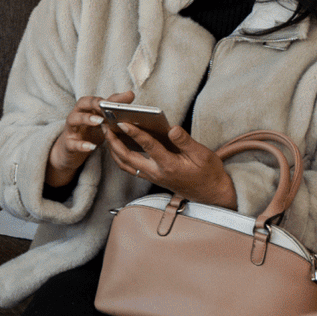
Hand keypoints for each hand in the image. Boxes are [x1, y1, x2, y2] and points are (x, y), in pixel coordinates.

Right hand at [43, 91, 123, 186]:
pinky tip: (92, 147)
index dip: (101, 98)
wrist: (70, 151)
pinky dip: (81, 145)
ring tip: (99, 121)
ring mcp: (71, 130)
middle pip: (80, 104)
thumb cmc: (89, 132)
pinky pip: (72, 143)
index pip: (91, 99)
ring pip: (73, 120)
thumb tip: (130, 93)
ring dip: (85, 119)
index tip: (113, 100)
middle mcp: (76, 116)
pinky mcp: (68, 144)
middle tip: (104, 106)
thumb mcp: (102, 120)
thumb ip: (114, 107)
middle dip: (92, 103)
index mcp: (85, 110)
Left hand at [103, 114, 236, 206]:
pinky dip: (119, 156)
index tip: (123, 122)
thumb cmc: (208, 172)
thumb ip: (185, 141)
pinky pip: (129, 167)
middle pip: (128, 157)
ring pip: (125, 164)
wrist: (210, 193)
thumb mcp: (202, 155)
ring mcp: (152, 176)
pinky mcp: (151, 177)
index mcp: (169, 165)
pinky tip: (117, 145)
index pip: (148, 147)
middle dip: (114, 142)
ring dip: (113, 149)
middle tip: (106, 125)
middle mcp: (156, 172)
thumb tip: (172, 128)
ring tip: (107, 133)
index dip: (135, 133)